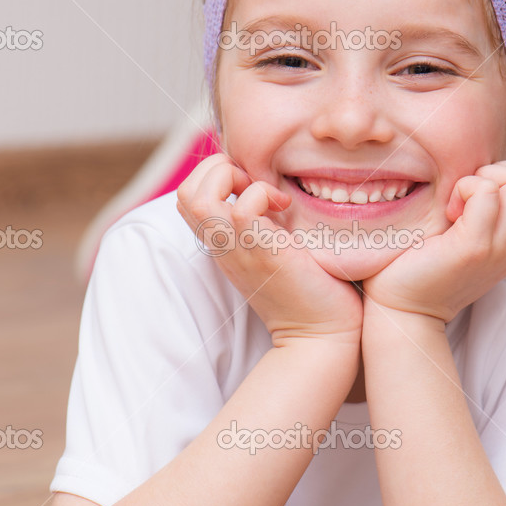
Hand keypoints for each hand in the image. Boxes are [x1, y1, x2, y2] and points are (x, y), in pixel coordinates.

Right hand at [176, 153, 363, 349]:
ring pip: (198, 197)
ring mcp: (237, 250)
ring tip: (266, 195)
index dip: (214, 175)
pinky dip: (262, 195)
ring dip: (231, 179)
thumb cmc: (309, 290)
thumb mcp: (275, 248)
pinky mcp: (262, 253)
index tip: (252, 185)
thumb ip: (264, 223)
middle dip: (217, 170)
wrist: (321, 335)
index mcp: (222, 243)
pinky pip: (243, 209)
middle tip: (255, 185)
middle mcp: (222, 246)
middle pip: (184, 192)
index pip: (188, 196)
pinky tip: (286, 209)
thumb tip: (274, 191)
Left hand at [362, 161, 505, 322]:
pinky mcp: (476, 246)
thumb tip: (482, 172)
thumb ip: (486, 210)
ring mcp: (502, 247)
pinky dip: (464, 188)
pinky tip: (447, 213)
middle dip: (499, 172)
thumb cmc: (425, 265)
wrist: (406, 309)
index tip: (474, 198)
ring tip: (457, 206)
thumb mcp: (468, 235)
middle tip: (466, 199)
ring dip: (483, 179)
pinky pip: (486, 192)